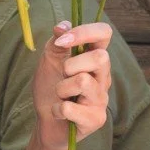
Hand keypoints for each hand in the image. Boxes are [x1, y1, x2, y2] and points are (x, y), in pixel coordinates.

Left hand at [32, 21, 112, 149]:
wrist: (45, 123)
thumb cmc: (49, 90)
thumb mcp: (49, 61)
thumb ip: (56, 42)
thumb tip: (63, 25)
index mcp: (94, 58)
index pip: (104, 33)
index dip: (85, 32)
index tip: (63, 41)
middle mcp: (103, 77)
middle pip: (101, 57)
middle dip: (72, 65)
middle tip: (62, 76)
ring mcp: (102, 99)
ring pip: (83, 82)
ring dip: (60, 89)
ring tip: (60, 97)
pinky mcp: (96, 119)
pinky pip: (71, 108)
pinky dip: (57, 109)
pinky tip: (60, 113)